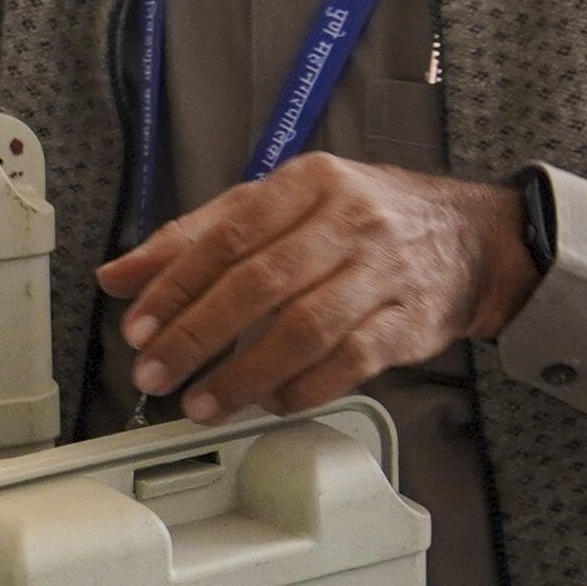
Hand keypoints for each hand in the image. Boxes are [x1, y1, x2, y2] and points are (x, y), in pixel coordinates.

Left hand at [94, 155, 538, 419]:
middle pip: (260, 284)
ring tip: (200, 403)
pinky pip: (348, 363)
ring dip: (243, 374)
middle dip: (197, 335)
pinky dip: (301, 389)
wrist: (468, 240)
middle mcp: (349, 220)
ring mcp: (384, 272)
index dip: (175, 287)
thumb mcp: (278, 208)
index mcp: (307, 182)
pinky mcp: (410, 322)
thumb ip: (196, 239)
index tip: (138, 329)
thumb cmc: (359, 221)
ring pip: (303, 329)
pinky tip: (267, 401)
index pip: (227, 236)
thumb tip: (118, 276)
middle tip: (155, 375)